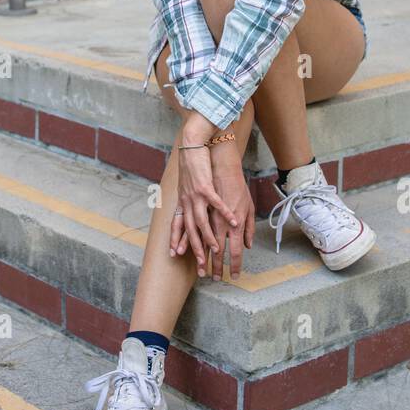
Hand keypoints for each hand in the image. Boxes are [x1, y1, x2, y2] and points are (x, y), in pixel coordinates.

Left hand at [170, 141, 236, 277]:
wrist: (193, 143)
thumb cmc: (192, 164)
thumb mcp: (187, 184)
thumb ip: (190, 199)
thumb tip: (191, 209)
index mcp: (183, 201)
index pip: (178, 225)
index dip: (178, 240)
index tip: (177, 255)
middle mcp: (187, 201)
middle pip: (190, 230)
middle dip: (195, 249)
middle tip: (201, 266)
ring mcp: (195, 194)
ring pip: (201, 221)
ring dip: (209, 237)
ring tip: (217, 250)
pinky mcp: (205, 186)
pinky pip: (215, 203)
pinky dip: (224, 214)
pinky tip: (233, 222)